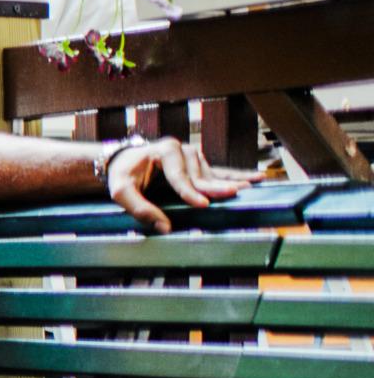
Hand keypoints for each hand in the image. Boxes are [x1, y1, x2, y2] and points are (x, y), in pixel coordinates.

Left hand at [107, 137, 262, 233]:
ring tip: (248, 188)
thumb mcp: (120, 191)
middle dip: (215, 186)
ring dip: (228, 183)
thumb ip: (138, 208)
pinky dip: (237, 176)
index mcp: (164, 151)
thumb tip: (164, 228)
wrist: (122, 160)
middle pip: (200, 175)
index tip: (202, 204)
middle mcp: (182, 149)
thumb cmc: (122, 175)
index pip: (179, 176)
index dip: (190, 192)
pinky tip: (257, 178)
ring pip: (211, 175)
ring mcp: (193, 156)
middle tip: (233, 193)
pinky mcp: (199, 164)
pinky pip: (219, 171)